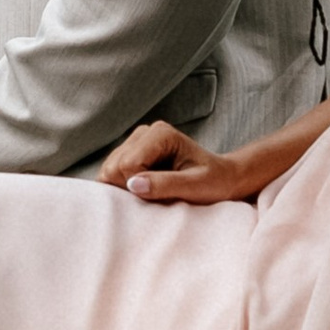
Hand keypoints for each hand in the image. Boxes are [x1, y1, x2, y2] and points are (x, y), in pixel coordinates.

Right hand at [100, 119, 255, 205]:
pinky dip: (121, 189)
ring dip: (124, 189)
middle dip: (128, 188)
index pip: (128, 164)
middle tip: (155, 197)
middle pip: (113, 167)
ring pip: (108, 171)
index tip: (160, 196)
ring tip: (152, 194)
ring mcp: (135, 143)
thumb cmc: (214, 182)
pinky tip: (143, 193)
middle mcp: (144, 132)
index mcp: (161, 134)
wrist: (222, 179)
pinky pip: (111, 175)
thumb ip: (165, 185)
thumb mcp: (196, 187)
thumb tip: (132, 185)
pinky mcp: (130, 155)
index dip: (138, 186)